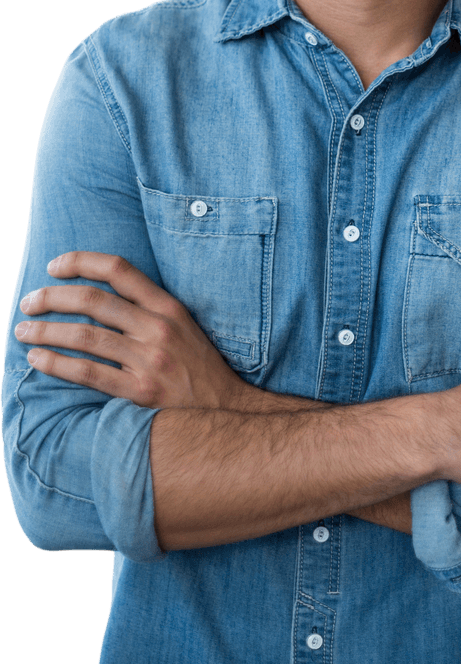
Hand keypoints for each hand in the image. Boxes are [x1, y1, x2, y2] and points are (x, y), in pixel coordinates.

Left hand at [15, 251, 253, 409]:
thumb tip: (97, 295)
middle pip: (93, 300)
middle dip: (52, 297)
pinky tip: (37, 358)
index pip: (119, 269)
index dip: (81, 261)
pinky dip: (57, 363)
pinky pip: (88, 372)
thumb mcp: (182, 326)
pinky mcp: (139, 392)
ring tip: (22, 329)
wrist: (227, 410)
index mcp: (168, 306)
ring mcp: (149, 360)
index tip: (54, 266)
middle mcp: (157, 328)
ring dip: (46, 330)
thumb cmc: (197, 367)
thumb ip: (147, 308)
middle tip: (29, 301)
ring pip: (85, 336)